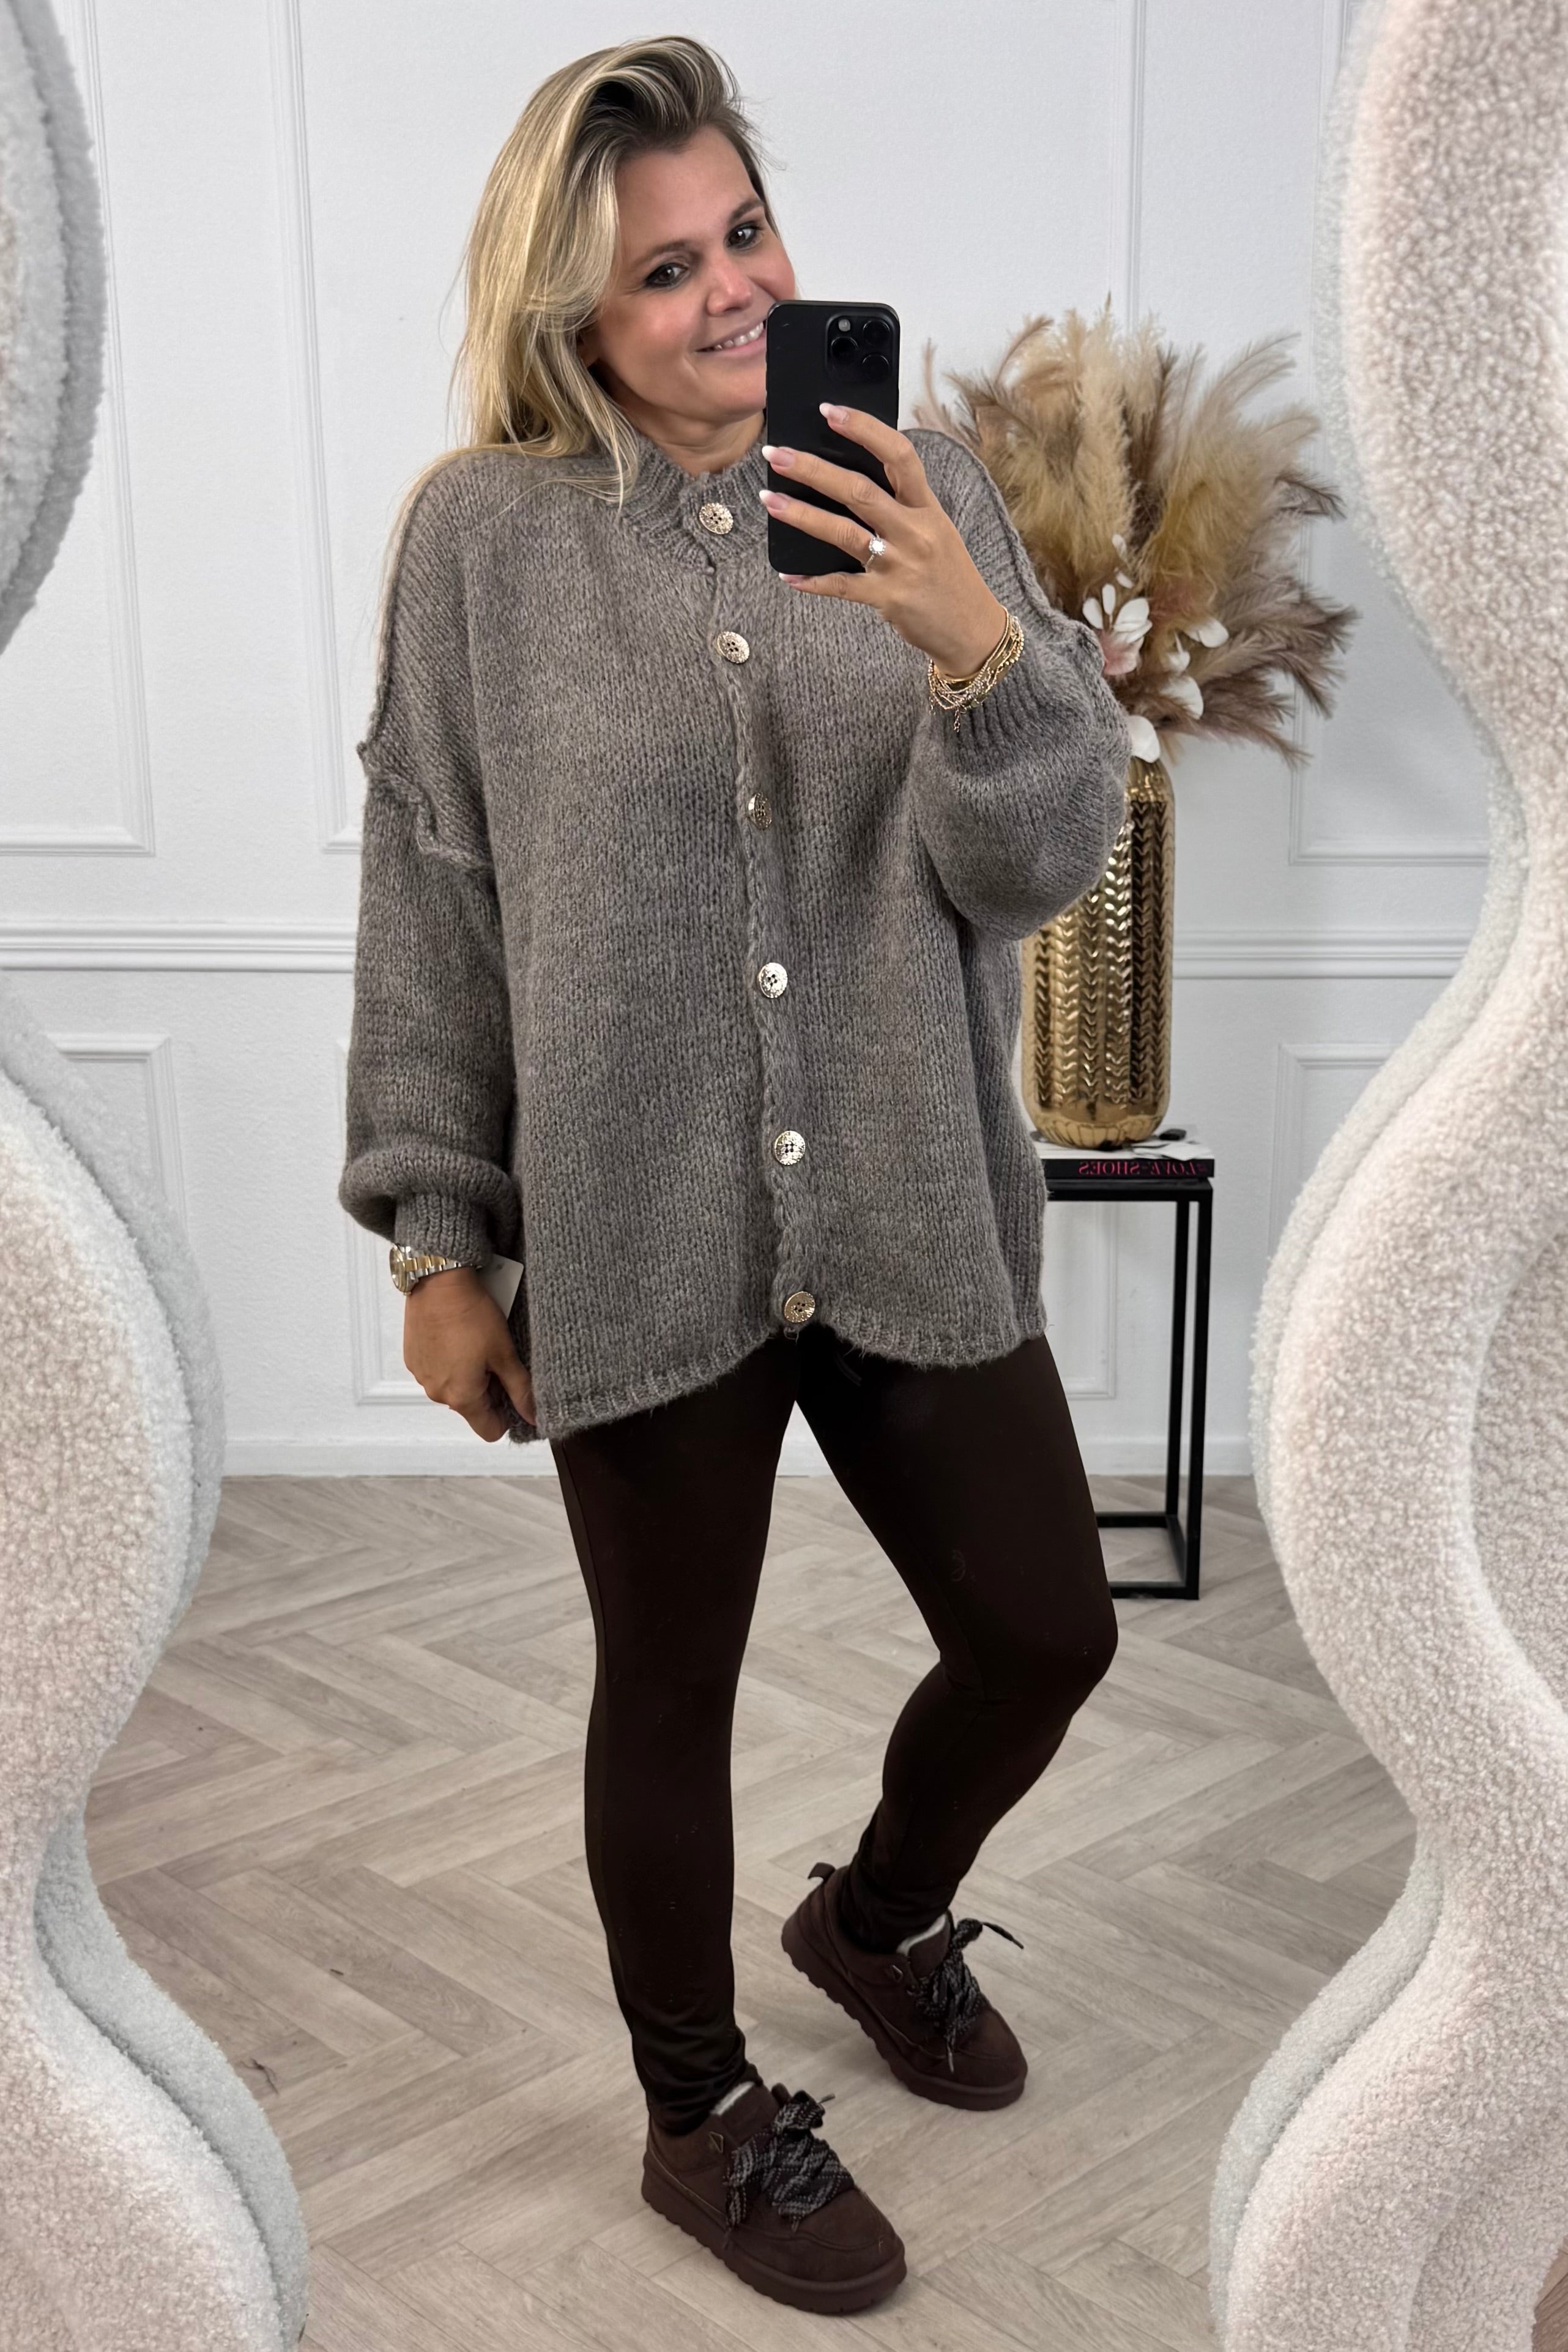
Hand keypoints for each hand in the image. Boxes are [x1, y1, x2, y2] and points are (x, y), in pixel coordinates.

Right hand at [404, 1265, 536, 1441]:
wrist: (439, 1280)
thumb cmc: (472, 1315)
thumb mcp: (505, 1353)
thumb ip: (521, 1389)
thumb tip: (533, 1415)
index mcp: (462, 1397)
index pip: (490, 1430)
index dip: (506, 1415)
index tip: (513, 1391)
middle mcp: (437, 1392)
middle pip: (471, 1408)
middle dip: (488, 1390)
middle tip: (497, 1359)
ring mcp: (422, 1375)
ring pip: (453, 1388)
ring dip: (468, 1375)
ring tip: (477, 1343)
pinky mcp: (413, 1357)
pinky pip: (437, 1371)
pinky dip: (449, 1361)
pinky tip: (458, 1337)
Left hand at [760, 405, 1009, 678]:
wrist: (972, 629)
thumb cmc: (950, 576)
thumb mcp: (937, 531)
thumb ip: (903, 506)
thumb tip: (853, 480)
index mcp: (928, 508)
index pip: (897, 456)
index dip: (864, 429)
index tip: (830, 411)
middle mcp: (914, 531)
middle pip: (859, 490)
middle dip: (813, 469)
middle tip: (777, 454)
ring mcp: (899, 565)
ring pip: (843, 532)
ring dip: (802, 514)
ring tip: (769, 499)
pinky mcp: (887, 598)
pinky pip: (841, 586)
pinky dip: (812, 581)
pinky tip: (788, 575)